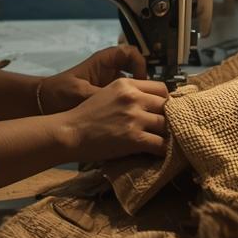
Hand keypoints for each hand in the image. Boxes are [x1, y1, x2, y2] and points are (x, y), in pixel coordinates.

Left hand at [34, 45, 148, 113]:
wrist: (44, 103)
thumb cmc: (59, 92)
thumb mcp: (81, 93)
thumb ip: (101, 96)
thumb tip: (122, 105)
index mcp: (104, 61)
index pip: (130, 53)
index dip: (139, 64)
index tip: (139, 80)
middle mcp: (110, 69)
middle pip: (137, 70)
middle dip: (144, 85)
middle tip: (147, 100)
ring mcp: (111, 83)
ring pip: (134, 85)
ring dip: (140, 97)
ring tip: (142, 111)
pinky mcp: (110, 97)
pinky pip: (127, 98)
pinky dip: (132, 106)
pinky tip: (132, 118)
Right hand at [55, 78, 169, 161]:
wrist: (69, 133)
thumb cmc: (85, 116)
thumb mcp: (107, 94)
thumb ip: (128, 95)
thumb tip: (150, 104)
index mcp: (126, 84)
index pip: (161, 88)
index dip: (164, 101)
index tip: (161, 112)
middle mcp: (133, 97)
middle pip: (167, 106)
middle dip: (167, 117)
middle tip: (163, 128)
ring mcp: (134, 117)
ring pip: (167, 125)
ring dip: (166, 134)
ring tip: (161, 141)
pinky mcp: (134, 138)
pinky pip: (161, 144)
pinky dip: (163, 150)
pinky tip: (158, 153)